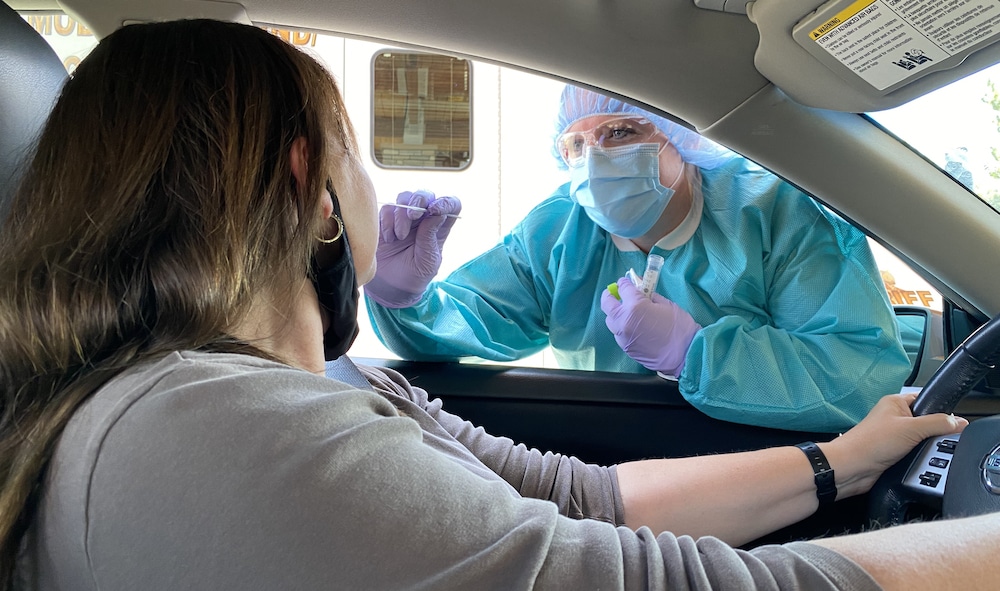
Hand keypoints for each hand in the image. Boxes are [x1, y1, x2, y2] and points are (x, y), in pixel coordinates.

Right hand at [363, 190, 461, 307]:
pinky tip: (389, 239)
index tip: (435, 210)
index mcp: (439, 228)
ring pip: (405, 197)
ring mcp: (404, 218)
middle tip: (413, 215)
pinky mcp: (386, 221)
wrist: (389, 287)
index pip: (451, 205)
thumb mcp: (427, 262)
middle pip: (426, 195)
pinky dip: (387, 221)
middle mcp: (423, 219)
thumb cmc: (414, 276)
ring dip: (401, 214)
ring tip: (399, 236)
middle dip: (419, 200)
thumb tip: (436, 213)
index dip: (446, 201)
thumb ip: (430, 238)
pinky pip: (387, 208)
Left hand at [600, 276, 699, 376]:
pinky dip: (621, 326)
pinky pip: (618, 333)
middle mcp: (623, 321)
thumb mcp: (666, 304)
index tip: (626, 281)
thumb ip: (649, 296)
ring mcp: (622, 336)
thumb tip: (641, 292)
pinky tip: (632, 326)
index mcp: (635, 306)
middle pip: (607, 304)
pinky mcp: (625, 348)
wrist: (684, 355)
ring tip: (624, 311)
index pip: (623, 288)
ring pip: (610, 320)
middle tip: (616, 292)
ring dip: (614, 313)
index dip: (624, 283)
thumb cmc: (679, 327)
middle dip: (610, 296)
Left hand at [823, 392, 967, 497]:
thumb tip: (958, 422)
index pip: (925, 400)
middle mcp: (894, 418)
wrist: (851, 469)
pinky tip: (919, 464)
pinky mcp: (894, 454)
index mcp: (896, 403)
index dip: (940, 410)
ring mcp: (894, 437)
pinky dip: (920, 460)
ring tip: (922, 454)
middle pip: (928, 424)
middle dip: (934, 435)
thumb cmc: (870, 443)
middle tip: (936, 442)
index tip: (952, 422)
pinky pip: (916, 455)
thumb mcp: (911, 428)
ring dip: (926, 450)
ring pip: (923, 442)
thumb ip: (937, 423)